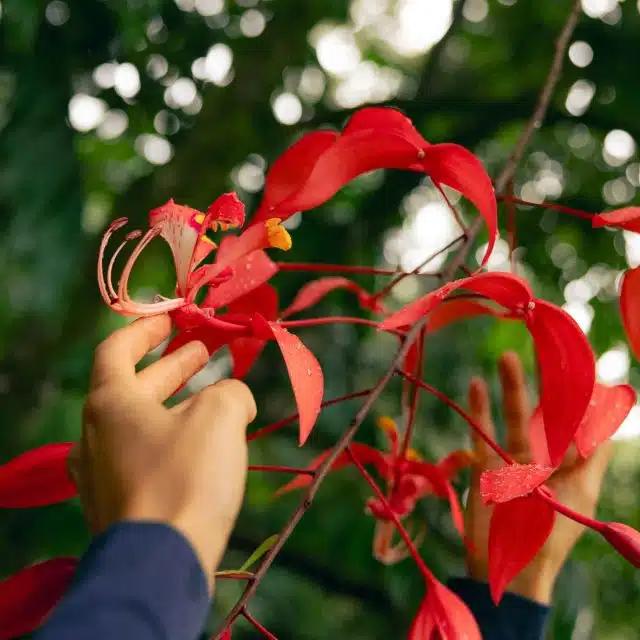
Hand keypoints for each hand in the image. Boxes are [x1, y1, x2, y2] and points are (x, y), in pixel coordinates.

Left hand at [69, 314, 255, 589]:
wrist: (162, 564)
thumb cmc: (186, 476)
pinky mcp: (119, 504)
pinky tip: (206, 444)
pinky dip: (173, 437)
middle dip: (172, 366)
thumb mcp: (219, 415)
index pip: (116, 348)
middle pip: (133, 386)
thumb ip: (231, 391)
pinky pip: (145, 456)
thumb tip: (235, 397)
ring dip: (177, 402)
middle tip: (205, 352)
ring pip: (141, 423)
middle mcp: (95, 435)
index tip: (172, 317)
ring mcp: (102, 474)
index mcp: (109, 404)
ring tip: (215, 395)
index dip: (146, 327)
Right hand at [465, 351, 610, 603]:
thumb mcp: (581, 493)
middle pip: (544, 408)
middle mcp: (544, 453)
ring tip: (508, 356)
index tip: (581, 362)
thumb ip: (591, 455)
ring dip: (511, 385)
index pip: (579, 418)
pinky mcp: (486, 464)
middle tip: (543, 346)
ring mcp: (512, 456)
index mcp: (571, 461)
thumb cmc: (553, 537)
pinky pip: (480, 430)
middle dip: (545, 379)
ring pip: (512, 413)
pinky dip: (478, 408)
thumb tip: (601, 415)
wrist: (511, 567)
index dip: (581, 391)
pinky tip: (475, 384)